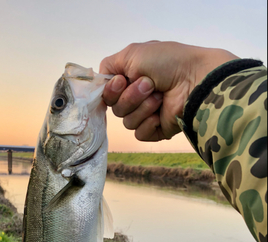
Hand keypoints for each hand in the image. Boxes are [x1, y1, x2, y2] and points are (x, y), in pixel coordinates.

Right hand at [100, 42, 237, 141]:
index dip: (111, 91)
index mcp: (130, 80)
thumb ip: (109, 66)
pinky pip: (139, 134)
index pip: (107, 94)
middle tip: (149, 85)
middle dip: (130, 97)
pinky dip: (148, 123)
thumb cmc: (168, 61)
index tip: (122, 81)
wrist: (194, 79)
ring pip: (127, 122)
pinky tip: (160, 113)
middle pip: (115, 109)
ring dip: (142, 107)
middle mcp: (137, 97)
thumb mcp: (132, 53)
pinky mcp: (156, 130)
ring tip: (159, 96)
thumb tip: (100, 81)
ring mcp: (147, 114)